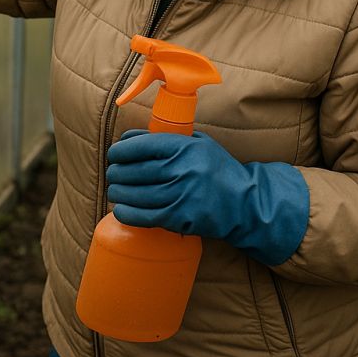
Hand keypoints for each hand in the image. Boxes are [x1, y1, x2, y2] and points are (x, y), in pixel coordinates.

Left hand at [106, 129, 308, 265]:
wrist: (244, 202)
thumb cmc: (216, 169)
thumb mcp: (197, 143)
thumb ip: (166, 138)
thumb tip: (129, 139)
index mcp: (185, 147)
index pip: (142, 146)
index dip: (122, 150)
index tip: (114, 153)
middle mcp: (182, 170)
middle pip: (135, 171)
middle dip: (117, 172)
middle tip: (113, 173)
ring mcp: (181, 196)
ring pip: (136, 194)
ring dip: (118, 192)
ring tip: (115, 190)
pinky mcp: (180, 218)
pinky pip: (145, 216)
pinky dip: (127, 213)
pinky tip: (121, 209)